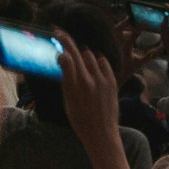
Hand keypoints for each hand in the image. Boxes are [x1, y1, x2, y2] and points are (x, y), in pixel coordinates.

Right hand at [55, 39, 125, 167]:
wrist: (102, 133)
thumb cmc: (80, 120)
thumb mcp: (67, 101)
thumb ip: (66, 79)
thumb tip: (63, 60)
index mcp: (75, 86)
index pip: (67, 57)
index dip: (62, 43)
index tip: (57, 36)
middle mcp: (89, 80)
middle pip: (78, 52)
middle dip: (68, 41)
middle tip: (61, 34)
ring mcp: (102, 80)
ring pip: (90, 56)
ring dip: (83, 55)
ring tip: (78, 60)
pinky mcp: (112, 81)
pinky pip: (103, 62)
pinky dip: (96, 61)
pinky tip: (93, 65)